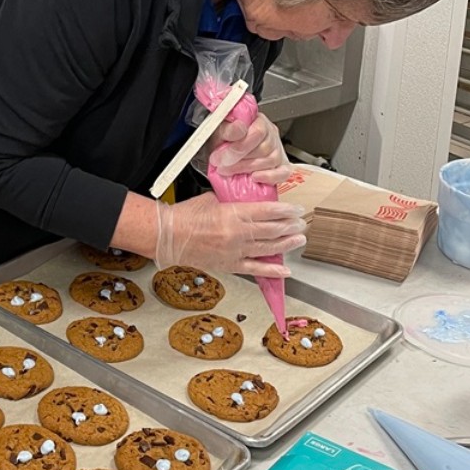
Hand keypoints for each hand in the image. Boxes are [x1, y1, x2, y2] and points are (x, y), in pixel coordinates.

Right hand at [154, 193, 305, 276]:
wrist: (168, 236)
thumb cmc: (184, 216)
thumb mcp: (212, 199)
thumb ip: (232, 201)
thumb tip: (246, 201)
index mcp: (232, 214)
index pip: (267, 211)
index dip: (285, 210)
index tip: (296, 209)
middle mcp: (237, 233)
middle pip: (272, 230)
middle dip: (290, 226)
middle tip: (301, 223)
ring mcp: (234, 251)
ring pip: (268, 248)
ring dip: (286, 244)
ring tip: (298, 240)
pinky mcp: (229, 265)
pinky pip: (254, 269)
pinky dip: (271, 271)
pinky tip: (284, 270)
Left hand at [208, 112, 290, 185]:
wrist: (223, 155)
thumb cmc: (224, 142)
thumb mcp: (221, 132)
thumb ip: (229, 129)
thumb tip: (238, 128)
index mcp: (258, 121)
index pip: (258, 132)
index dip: (240, 146)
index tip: (222, 156)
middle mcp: (271, 134)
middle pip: (265, 148)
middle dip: (241, 160)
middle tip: (222, 166)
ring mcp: (278, 150)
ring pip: (272, 160)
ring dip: (248, 168)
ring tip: (230, 171)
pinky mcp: (282, 166)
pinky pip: (283, 173)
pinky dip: (269, 177)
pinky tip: (254, 177)